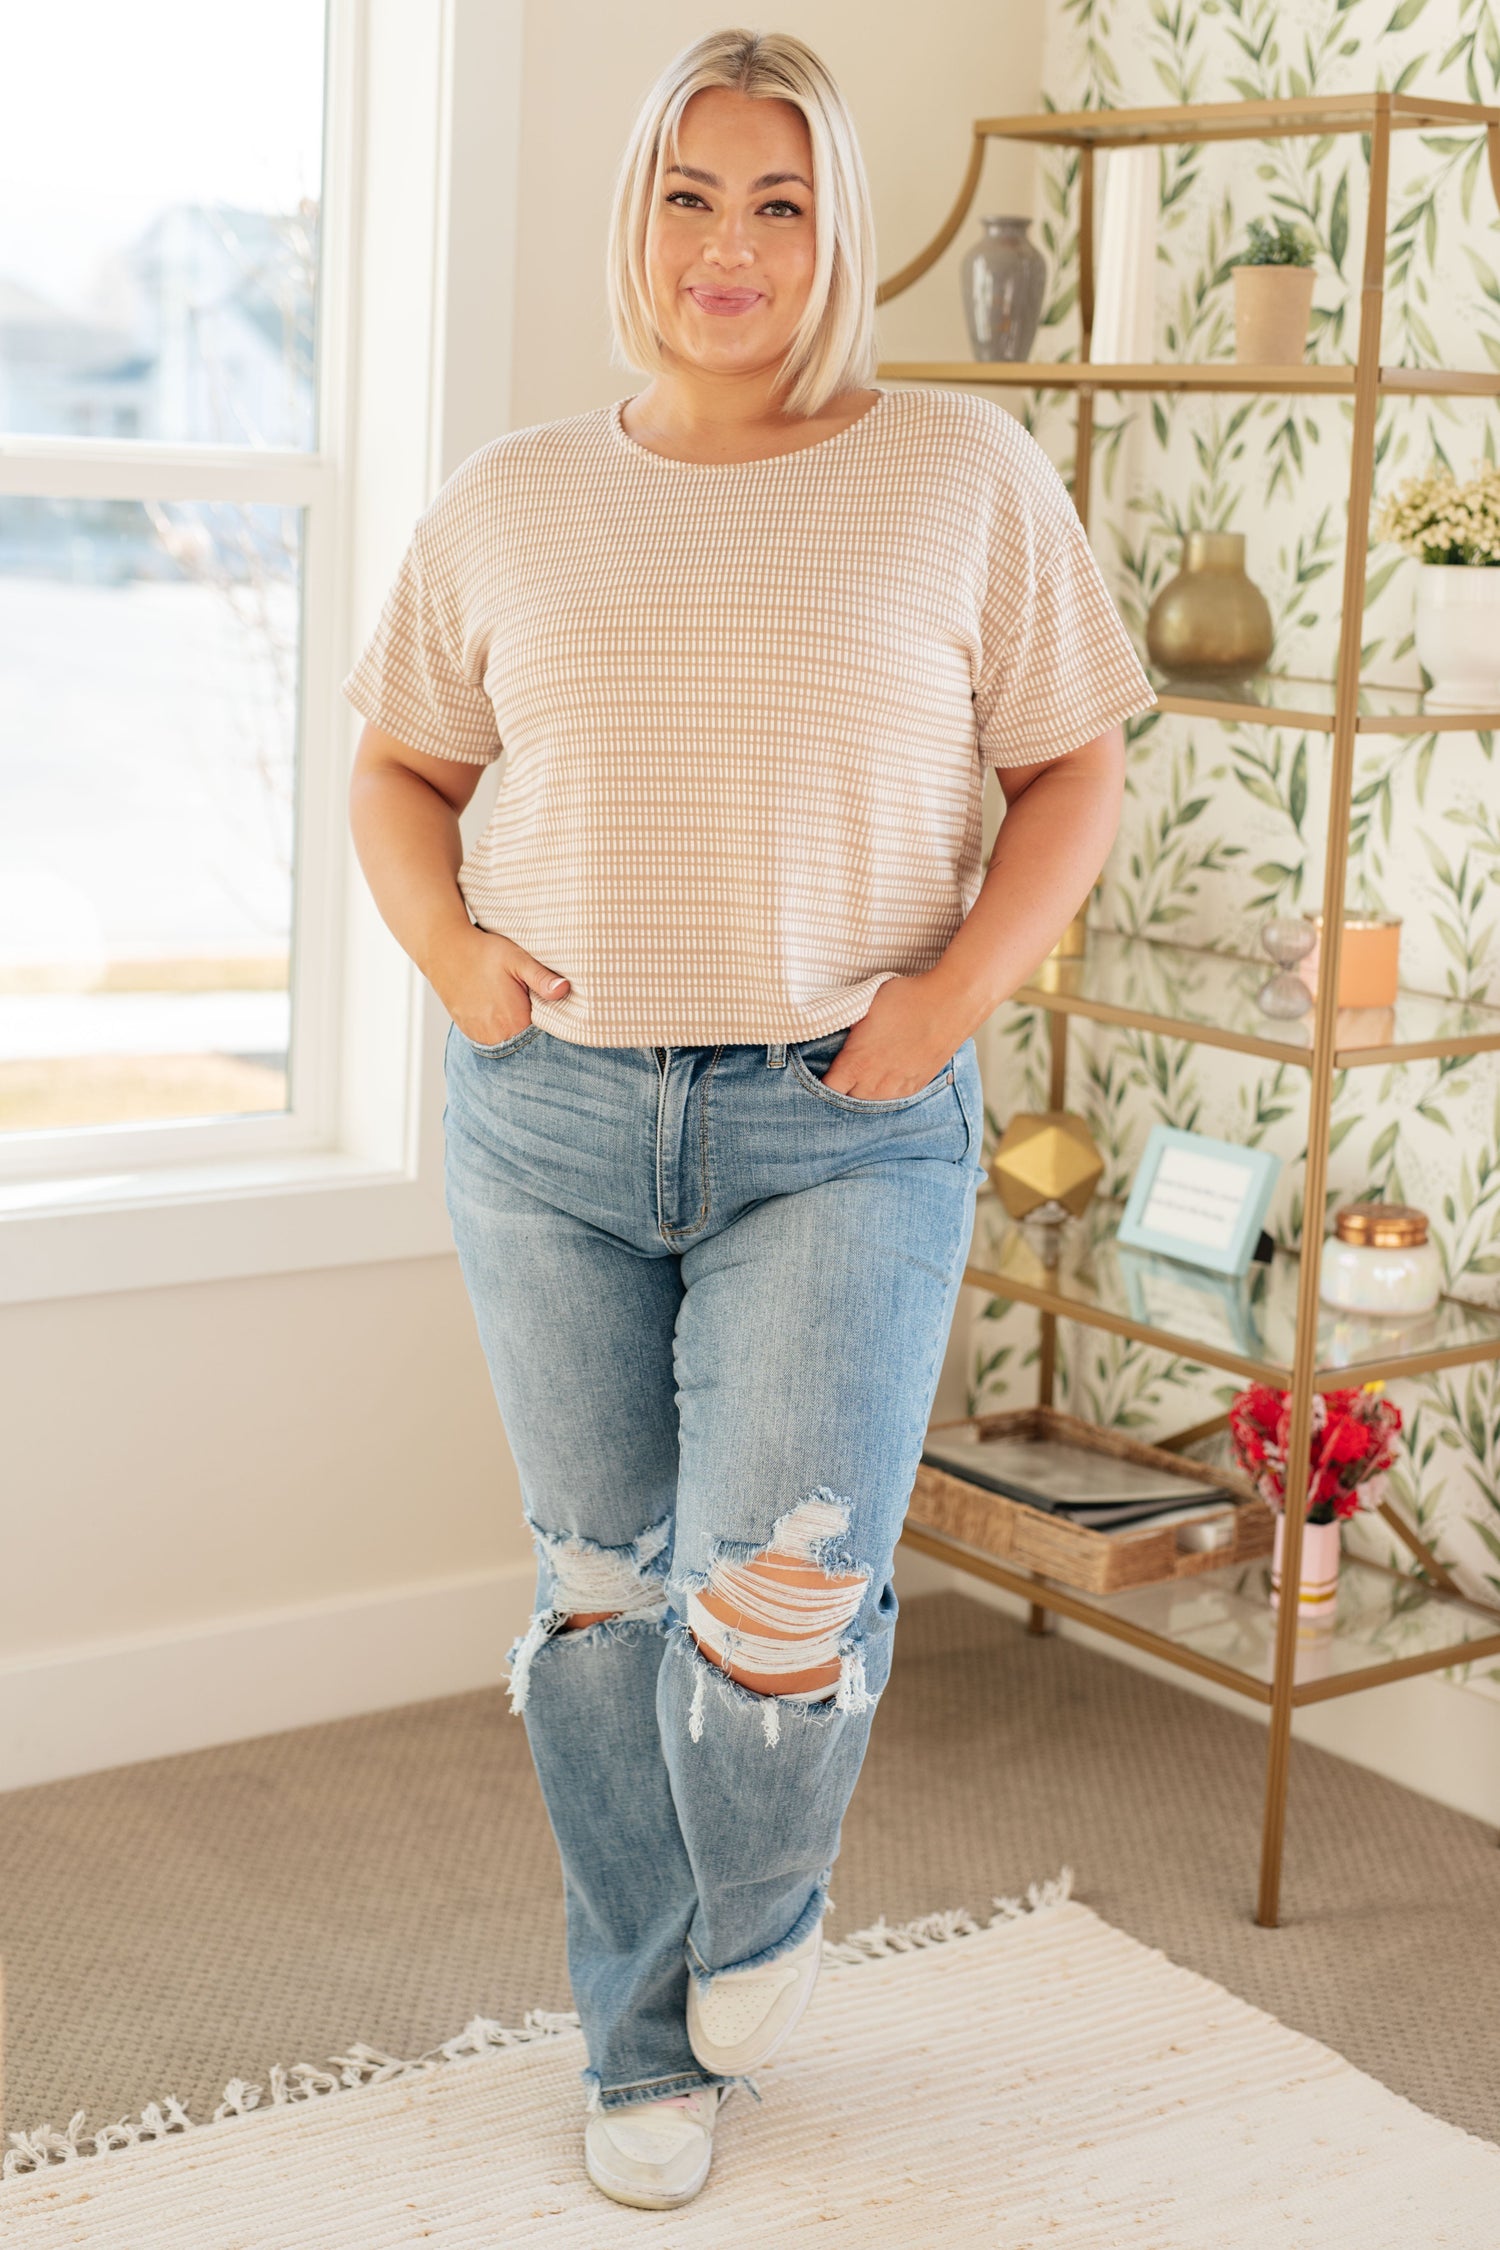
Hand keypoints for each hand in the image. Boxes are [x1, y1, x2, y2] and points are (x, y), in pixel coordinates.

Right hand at [429, 924, 569, 1045]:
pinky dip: (501, 1031)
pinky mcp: (469, 1032)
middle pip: (527, 1044)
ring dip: (517, 1032)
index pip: (545, 1040)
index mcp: (515, 1022)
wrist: (444, 950)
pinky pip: (492, 1040)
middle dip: (536, 1032)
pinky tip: (501, 1012)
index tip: (558, 1015)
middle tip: (534, 1006)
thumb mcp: (517, 959)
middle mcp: (497, 1036)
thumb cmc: (483, 952)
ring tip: (514, 1008)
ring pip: (509, 1043)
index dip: (554, 1029)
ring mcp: (481, 1037)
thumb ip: (542, 978)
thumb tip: (564, 990)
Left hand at [820, 972, 971, 1098]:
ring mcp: (898, 1086)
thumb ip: (848, 1026)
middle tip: (842, 1076)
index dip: (822, 1084)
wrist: (950, 1003)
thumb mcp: (865, 1006)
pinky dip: (886, 1093)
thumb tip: (837, 1030)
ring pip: (872, 1103)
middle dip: (842, 1091)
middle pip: (848, 1101)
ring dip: (864, 1094)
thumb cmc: (906, 999)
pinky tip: (886, 1080)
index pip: (828, 1089)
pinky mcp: (917, 1085)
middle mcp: (875, 1081)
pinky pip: (894, 1099)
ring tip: (864, 1079)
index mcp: (856, 1062)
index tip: (823, 1074)